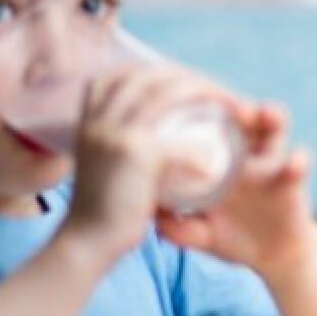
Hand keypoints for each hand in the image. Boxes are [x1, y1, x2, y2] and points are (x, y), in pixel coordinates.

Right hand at [63, 65, 230, 259]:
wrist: (85, 244)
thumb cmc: (101, 212)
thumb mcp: (104, 166)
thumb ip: (122, 146)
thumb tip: (152, 136)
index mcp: (89, 118)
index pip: (121, 74)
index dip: (155, 72)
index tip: (183, 82)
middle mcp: (100, 118)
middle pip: (149, 76)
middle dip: (187, 77)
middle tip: (218, 91)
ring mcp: (116, 133)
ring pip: (167, 94)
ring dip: (205, 94)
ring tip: (231, 108)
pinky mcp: (136, 156)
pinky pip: (179, 142)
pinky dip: (201, 149)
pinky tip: (216, 162)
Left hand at [155, 102, 316, 277]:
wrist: (274, 256)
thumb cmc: (232, 237)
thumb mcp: (199, 234)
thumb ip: (178, 229)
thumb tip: (152, 218)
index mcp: (216, 160)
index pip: (208, 126)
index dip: (200, 111)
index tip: (187, 103)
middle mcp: (244, 154)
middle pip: (242, 119)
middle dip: (236, 107)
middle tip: (226, 104)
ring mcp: (271, 163)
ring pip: (275, 130)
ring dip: (271, 118)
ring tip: (267, 114)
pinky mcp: (294, 180)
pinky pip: (300, 164)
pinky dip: (299, 161)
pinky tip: (296, 162)